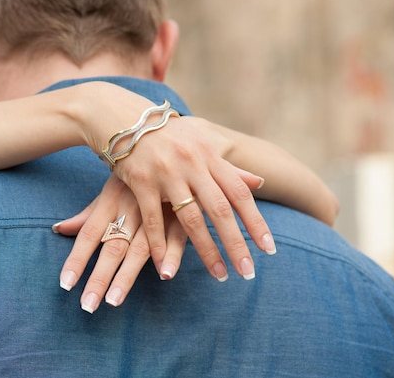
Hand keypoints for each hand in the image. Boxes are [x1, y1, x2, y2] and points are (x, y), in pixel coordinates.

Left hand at [54, 175, 187, 312]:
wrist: (172, 146)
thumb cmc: (136, 175)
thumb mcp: (110, 191)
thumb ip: (87, 214)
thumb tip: (59, 229)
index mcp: (111, 201)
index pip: (89, 233)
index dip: (77, 259)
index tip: (65, 284)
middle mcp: (131, 208)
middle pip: (111, 246)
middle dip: (99, 277)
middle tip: (87, 305)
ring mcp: (157, 212)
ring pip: (139, 247)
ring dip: (127, 275)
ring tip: (114, 300)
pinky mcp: (181, 215)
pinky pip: (176, 237)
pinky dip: (171, 255)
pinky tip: (165, 275)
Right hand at [112, 115, 276, 280]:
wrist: (125, 119)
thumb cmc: (168, 135)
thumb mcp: (201, 143)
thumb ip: (228, 166)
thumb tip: (260, 181)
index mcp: (209, 155)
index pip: (239, 192)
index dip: (255, 221)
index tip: (268, 248)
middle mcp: (192, 164)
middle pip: (219, 210)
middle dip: (236, 243)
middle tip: (248, 272)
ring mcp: (166, 173)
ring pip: (190, 218)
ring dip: (206, 250)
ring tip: (219, 275)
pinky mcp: (141, 181)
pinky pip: (153, 219)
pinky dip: (159, 244)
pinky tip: (166, 267)